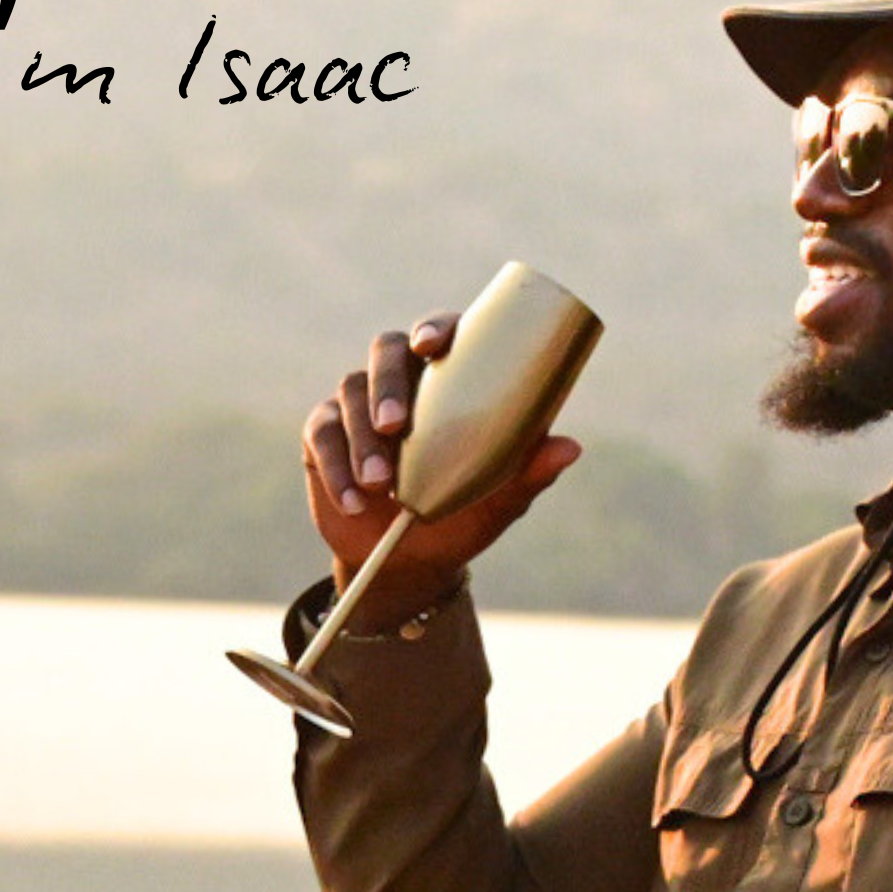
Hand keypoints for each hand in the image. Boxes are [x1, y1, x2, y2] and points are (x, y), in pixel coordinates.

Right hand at [301, 313, 580, 626]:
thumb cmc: (462, 519)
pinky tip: (354, 502)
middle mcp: (400, 381)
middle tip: (397, 425)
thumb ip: (528, 472)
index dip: (433, 328)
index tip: (430, 346)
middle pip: (385, 351)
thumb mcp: (499, 501)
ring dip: (363, 439)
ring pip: (350, 392)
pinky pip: (321, 436)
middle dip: (388, 384)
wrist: (412, 563)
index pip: (439, 335)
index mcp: (446, 380)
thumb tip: (571, 448)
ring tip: (381, 486)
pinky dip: (336, 468)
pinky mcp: (324, 435)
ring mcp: (358, 405)